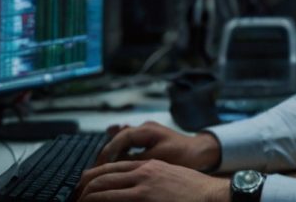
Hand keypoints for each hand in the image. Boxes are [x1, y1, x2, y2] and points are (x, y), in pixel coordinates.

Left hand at [76, 159, 228, 201]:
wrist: (213, 196)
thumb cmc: (195, 192)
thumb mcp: (170, 177)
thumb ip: (150, 179)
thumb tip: (133, 189)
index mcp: (148, 166)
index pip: (111, 167)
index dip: (93, 178)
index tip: (84, 187)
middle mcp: (142, 173)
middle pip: (101, 177)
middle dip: (83, 189)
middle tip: (75, 199)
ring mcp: (142, 188)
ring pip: (102, 190)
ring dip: (86, 199)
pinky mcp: (143, 199)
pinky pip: (112, 201)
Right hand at [95, 121, 220, 170]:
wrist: (200, 152)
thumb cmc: (183, 155)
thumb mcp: (158, 158)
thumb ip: (136, 159)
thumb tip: (116, 164)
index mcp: (146, 129)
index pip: (120, 138)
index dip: (107, 152)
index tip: (99, 166)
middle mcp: (144, 128)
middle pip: (118, 138)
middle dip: (106, 152)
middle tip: (96, 168)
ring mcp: (146, 133)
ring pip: (122, 140)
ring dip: (112, 152)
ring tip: (101, 165)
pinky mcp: (148, 140)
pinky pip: (129, 143)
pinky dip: (120, 150)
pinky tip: (113, 157)